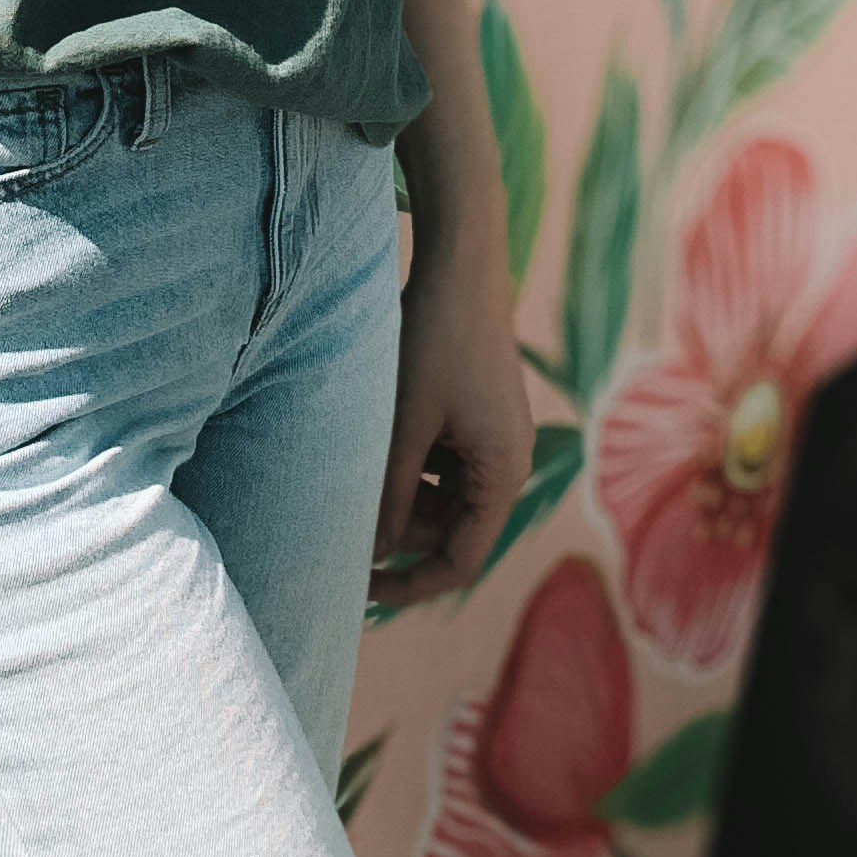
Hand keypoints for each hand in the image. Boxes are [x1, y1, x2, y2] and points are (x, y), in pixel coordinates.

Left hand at [372, 222, 533, 609]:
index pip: (460, 560)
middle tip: (347, 516)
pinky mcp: (480, 414)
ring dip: (401, 491)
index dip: (412, 583)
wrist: (462, 263)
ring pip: (443, 494)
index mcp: (503, 475)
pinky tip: (380, 434)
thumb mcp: (405, 421)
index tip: (364, 593)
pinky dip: (411, 461)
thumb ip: (390, 491)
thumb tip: (374, 551)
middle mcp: (509, 463)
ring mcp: (495, 438)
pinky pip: (445, 461)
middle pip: (451, 528)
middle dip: (400, 530)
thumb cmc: (435, 339)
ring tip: (358, 464)